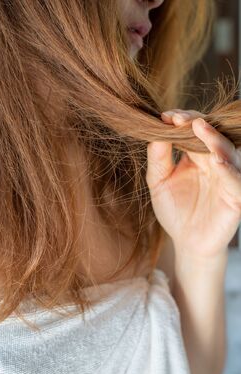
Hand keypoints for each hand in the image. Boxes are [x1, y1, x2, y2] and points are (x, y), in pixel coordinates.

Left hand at [146, 108, 240, 259]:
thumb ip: (158, 158)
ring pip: (228, 153)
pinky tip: (216, 160)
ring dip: (215, 140)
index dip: (184, 121)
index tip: (167, 116)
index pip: (195, 131)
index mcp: (198, 156)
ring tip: (200, 128)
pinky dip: (228, 170)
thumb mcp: (158, 182)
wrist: (185, 242)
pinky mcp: (236, 198)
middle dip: (198, 124)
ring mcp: (227, 179)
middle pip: (213, 136)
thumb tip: (156, 132)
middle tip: (182, 118)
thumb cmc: (174, 210)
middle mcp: (215, 163)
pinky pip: (236, 181)